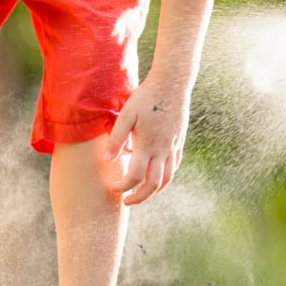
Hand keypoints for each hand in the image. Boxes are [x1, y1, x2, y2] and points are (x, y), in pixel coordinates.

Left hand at [105, 72, 190, 204]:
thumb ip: (116, 138)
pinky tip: (158, 176)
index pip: (135, 177)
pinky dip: (166, 176)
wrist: (172, 84)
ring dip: (154, 190)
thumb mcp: (126, 115)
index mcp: (147, 145)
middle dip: (140, 197)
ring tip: (142, 193)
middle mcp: (162, 150)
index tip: (114, 188)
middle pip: (153, 184)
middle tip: (127, 201)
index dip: (124, 187)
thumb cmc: (145, 97)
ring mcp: (172, 146)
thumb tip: (107, 160)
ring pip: (167, 178)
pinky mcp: (178, 141)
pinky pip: (174, 165)